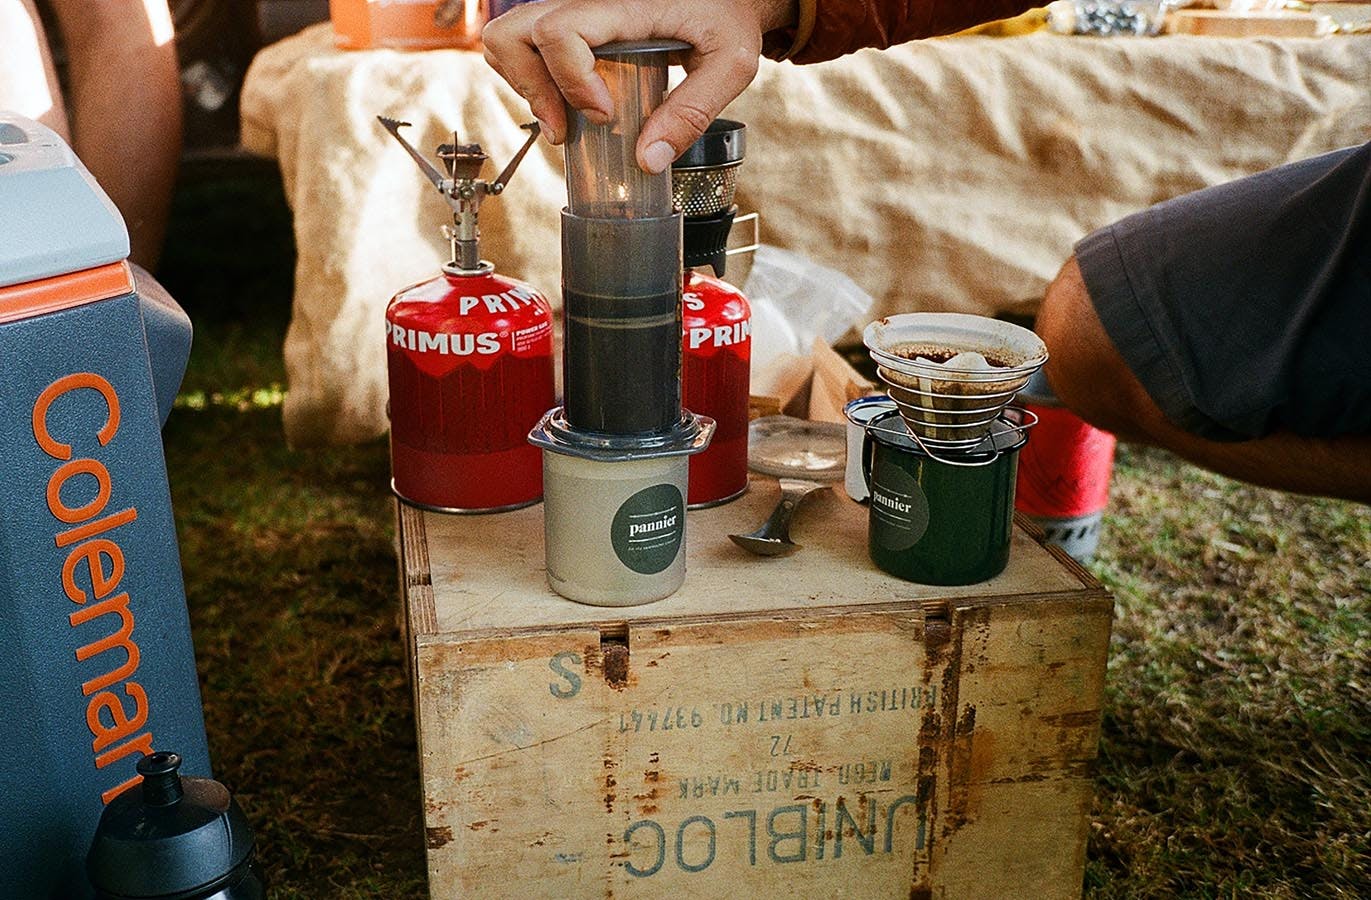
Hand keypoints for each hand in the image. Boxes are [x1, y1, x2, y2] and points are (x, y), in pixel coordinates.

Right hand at [483, 0, 795, 172]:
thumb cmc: (730, 18)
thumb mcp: (731, 64)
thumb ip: (693, 111)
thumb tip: (648, 160)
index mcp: (625, 4)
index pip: (561, 31)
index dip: (570, 81)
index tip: (603, 115)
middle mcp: (588, 0)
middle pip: (514, 32)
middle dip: (531, 89)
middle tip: (565, 129)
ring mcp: (576, 10)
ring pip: (509, 37)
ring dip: (524, 85)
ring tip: (562, 121)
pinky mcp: (574, 23)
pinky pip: (526, 44)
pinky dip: (531, 79)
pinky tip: (565, 104)